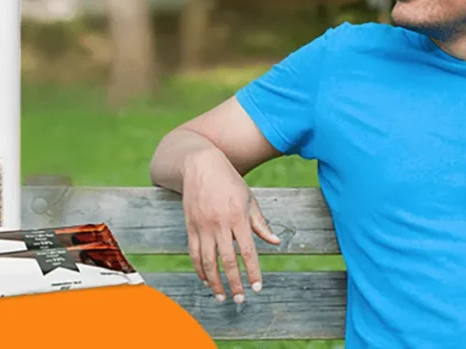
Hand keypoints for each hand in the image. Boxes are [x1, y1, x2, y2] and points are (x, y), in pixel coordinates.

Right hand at [181, 147, 280, 303]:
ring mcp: (202, 226)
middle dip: (234, 283)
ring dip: (214, 282)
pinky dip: (199, 270)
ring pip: (207, 262)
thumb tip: (275, 242)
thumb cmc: (229, 182)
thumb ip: (260, 223)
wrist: (200, 165)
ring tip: (221, 296)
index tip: (257, 287)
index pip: (247, 251)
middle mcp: (219, 224)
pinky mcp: (190, 226)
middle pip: (227, 261)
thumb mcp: (249, 199)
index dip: (253, 271)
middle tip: (240, 299)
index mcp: (238, 217)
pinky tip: (205, 280)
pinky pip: (194, 254)